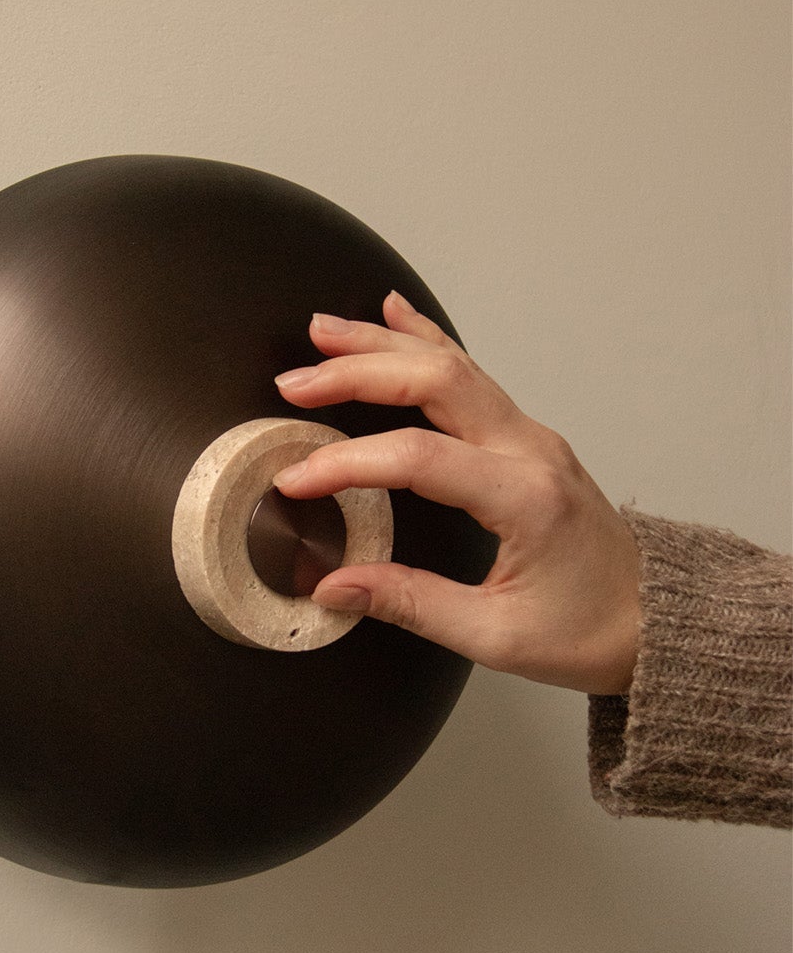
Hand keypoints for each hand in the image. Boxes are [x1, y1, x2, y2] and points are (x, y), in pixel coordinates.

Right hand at [272, 291, 640, 693]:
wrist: (659, 621)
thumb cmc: (591, 631)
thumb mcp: (495, 635)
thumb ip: (410, 604)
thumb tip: (334, 587)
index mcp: (526, 498)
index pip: (417, 459)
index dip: (346, 464)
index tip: (296, 480)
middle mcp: (531, 451)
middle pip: (436, 382)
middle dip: (357, 373)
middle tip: (294, 382)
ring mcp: (532, 437)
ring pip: (452, 366)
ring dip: (383, 346)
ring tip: (323, 332)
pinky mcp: (527, 440)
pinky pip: (471, 375)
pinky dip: (426, 342)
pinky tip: (393, 316)